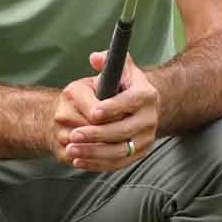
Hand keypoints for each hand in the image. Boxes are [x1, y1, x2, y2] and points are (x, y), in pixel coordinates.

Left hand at [53, 51, 160, 171]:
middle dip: (96, 134)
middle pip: (122, 130)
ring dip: (93, 152)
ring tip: (71, 149)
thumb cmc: (124, 86)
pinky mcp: (138, 153)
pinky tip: (78, 160)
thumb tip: (95, 58)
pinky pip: (117, 163)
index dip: (112, 108)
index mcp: (146, 95)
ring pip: (118, 151)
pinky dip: (96, 164)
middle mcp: (150, 118)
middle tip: (73, 134)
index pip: (130, 102)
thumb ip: (108, 61)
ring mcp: (145, 138)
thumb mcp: (120, 70)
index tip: (92, 112)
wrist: (141, 107)